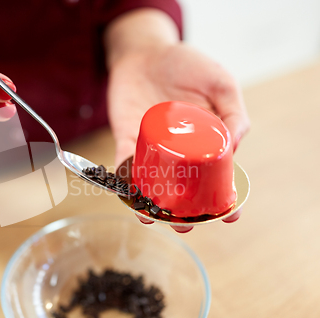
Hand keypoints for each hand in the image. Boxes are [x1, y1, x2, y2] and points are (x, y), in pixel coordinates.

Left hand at [105, 9, 249, 231]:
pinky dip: (125, 182)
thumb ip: (232, 110)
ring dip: (153, 205)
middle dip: (185, 211)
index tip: (229, 216)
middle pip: (184, 188)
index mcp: (206, 140)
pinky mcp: (127, 139)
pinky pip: (125, 165)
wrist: (145, 51)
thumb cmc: (185, 64)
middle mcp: (179, 150)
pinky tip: (129, 197)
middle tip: (186, 224)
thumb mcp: (219, 82)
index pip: (218, 175)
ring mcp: (152, 147)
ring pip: (154, 184)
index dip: (225, 198)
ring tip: (154, 218)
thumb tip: (234, 145)